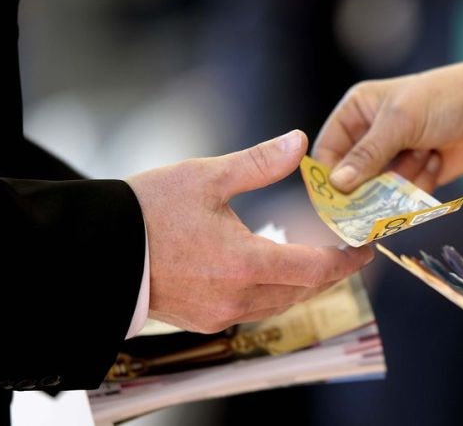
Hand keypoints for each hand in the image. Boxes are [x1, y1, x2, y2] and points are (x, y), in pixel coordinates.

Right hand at [127, 130, 373, 332]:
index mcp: (244, 264)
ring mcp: (219, 314)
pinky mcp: (202, 320)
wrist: (97, 249)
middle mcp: (237, 297)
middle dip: (328, 273)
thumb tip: (300, 142)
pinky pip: (253, 310)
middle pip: (301, 291)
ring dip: (301, 284)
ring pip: (279, 304)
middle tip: (346, 253)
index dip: (345, 261)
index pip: (314, 270)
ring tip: (314, 260)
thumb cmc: (148, 210)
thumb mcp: (206, 177)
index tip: (365, 249)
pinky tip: (270, 272)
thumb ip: (259, 163)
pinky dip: (273, 292)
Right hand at [313, 42, 462, 192]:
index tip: (334, 204)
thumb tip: (336, 185)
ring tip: (425, 152)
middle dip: (372, 184)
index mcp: (357, 112)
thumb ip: (367, 155)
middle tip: (387, 186)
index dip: (328, 179)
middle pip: (351, 179)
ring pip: (379, 192)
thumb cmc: (446, 99)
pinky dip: (420, 183)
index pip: (327, 152)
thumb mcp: (401, 121)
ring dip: (403, 180)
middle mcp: (370, 135)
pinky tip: (436, 159)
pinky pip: (403, 197)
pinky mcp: (414, 175)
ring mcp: (393, 157)